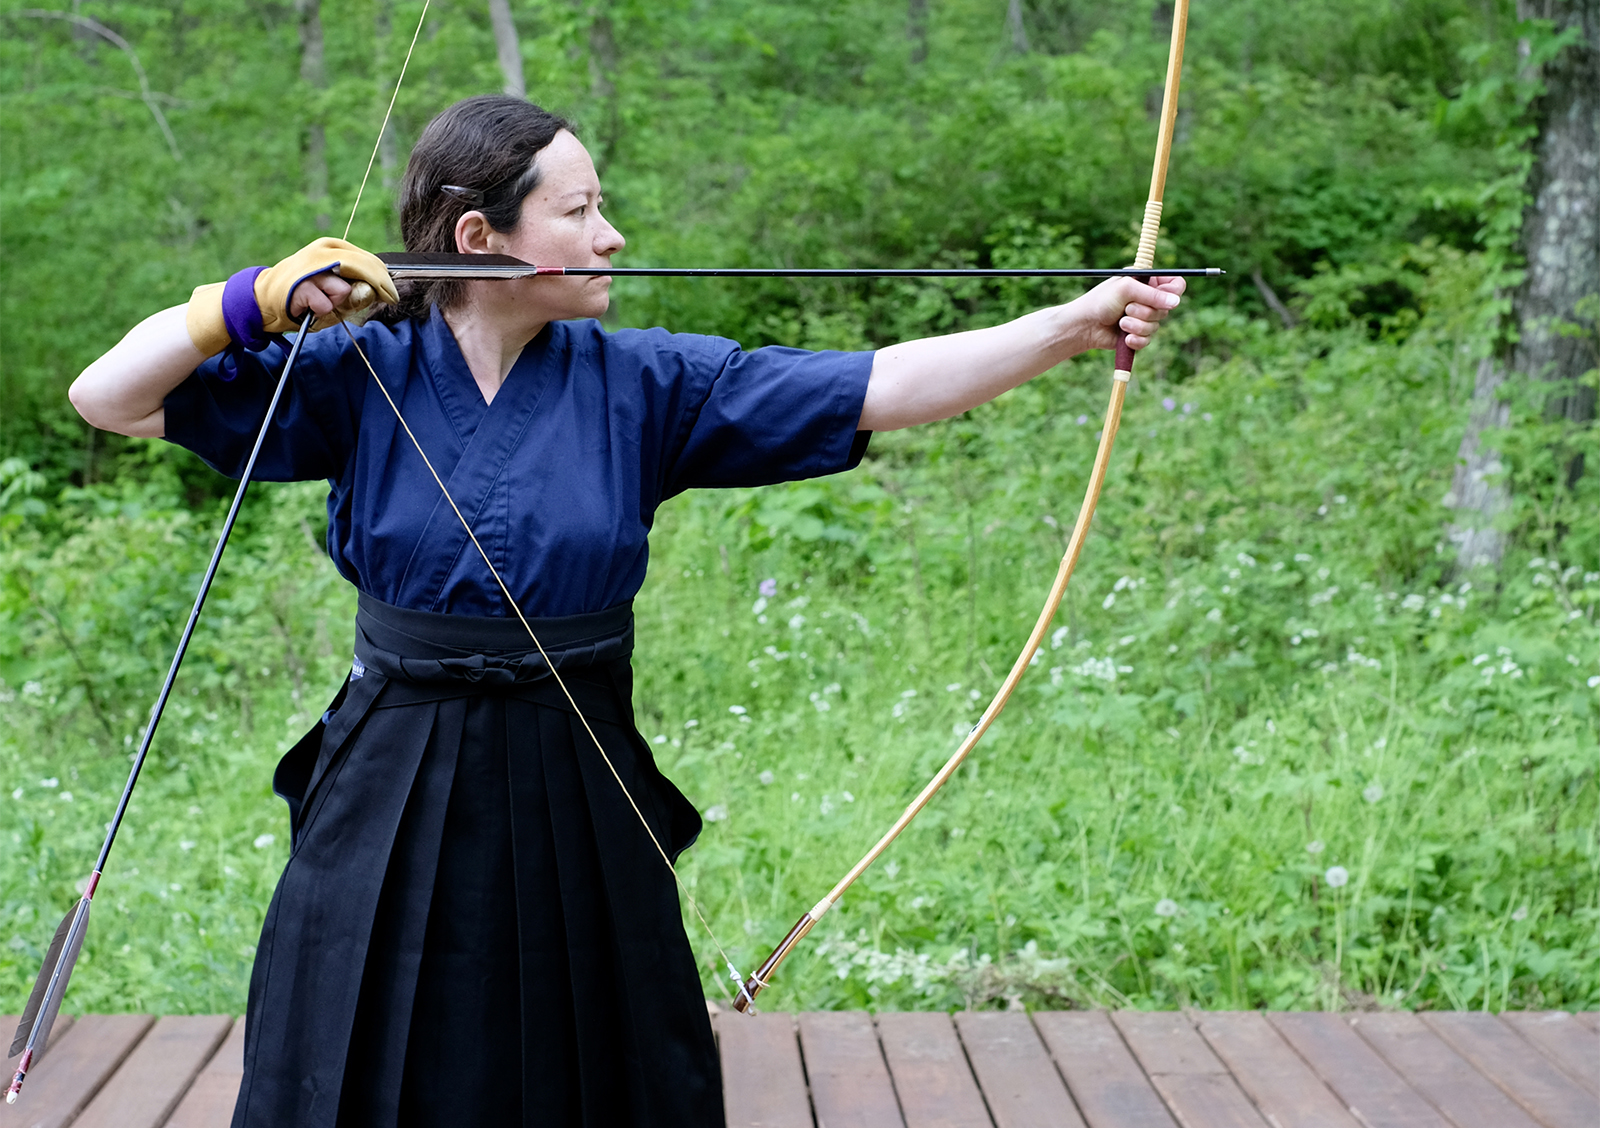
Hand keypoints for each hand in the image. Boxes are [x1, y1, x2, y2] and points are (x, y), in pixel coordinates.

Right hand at [257, 237, 397, 332]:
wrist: (266, 298)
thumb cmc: (307, 294)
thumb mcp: (337, 290)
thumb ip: (358, 290)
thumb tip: (375, 292)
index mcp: (334, 247)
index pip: (370, 260)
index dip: (385, 280)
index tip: (392, 296)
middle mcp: (323, 251)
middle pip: (364, 268)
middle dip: (378, 288)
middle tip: (386, 299)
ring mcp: (310, 266)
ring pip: (344, 289)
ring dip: (340, 302)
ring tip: (325, 301)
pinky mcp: (300, 284)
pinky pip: (325, 304)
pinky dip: (322, 310)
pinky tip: (311, 306)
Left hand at [1073, 275, 1185, 351]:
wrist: (1084, 326)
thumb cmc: (1101, 302)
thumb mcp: (1126, 290)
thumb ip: (1152, 294)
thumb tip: (1176, 302)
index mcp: (1147, 281)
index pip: (1175, 284)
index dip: (1174, 292)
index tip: (1165, 298)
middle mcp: (1148, 298)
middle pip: (1167, 308)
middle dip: (1145, 311)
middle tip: (1127, 308)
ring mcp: (1144, 317)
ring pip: (1157, 326)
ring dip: (1137, 325)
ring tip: (1120, 322)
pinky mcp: (1138, 334)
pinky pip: (1148, 340)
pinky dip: (1136, 339)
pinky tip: (1124, 338)